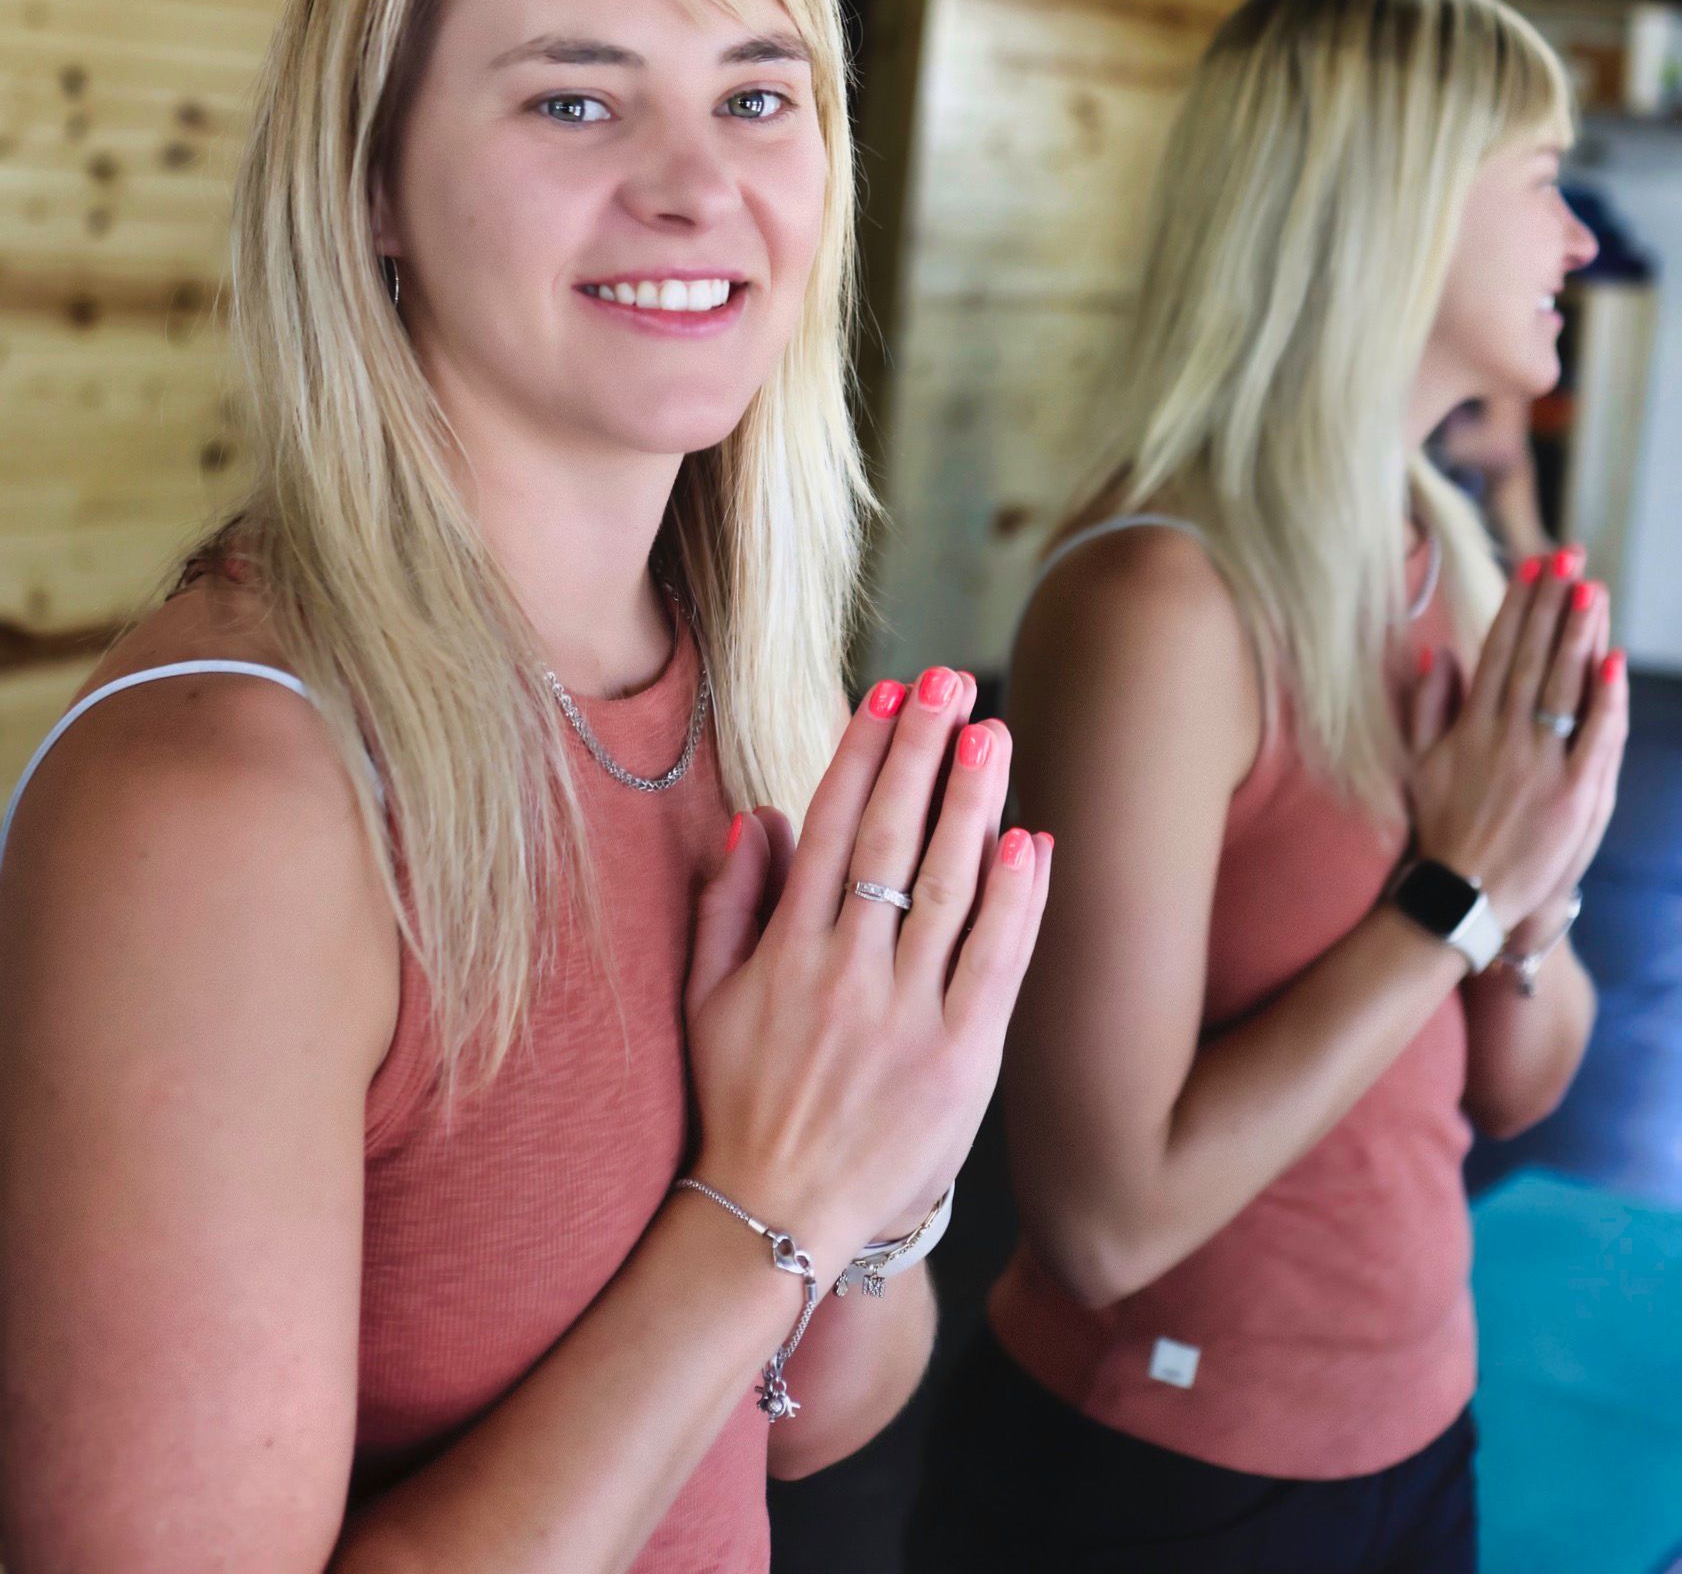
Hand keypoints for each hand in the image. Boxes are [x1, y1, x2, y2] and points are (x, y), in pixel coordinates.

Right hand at [681, 667, 1051, 1285]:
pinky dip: (1014, 903)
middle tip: (949, 682)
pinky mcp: (957, 1063)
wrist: (774, 1219)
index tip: (889, 695)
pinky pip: (993, 966)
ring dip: (972, 803)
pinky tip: (1029, 843)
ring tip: (993, 734)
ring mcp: (904, 1017)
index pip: (833, 827)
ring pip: (947, 888)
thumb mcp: (706, 1000)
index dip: (864, 754)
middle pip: (893, 839)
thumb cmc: (737, 1103)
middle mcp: (846, 972)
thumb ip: (726, 905)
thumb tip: (757, 817)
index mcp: (786, 950)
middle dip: (923, 751)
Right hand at [1408, 549, 1627, 936]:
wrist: (1463, 893)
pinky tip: (1613, 661)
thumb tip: (1436, 655)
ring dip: (1579, 634)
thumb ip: (1430, 706)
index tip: (1533, 569)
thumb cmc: (1441, 827)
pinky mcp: (1573, 796)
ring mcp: (1541, 765)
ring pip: (1563, 687)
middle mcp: (1506, 737)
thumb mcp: (1419, 762)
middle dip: (1553, 604)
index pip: (1500, 652)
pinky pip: (1594, 739)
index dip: (1518, 607)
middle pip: (1534, 657)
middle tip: (1569, 557)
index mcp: (1471, 726)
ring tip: (1591, 589)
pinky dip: (1606, 700)